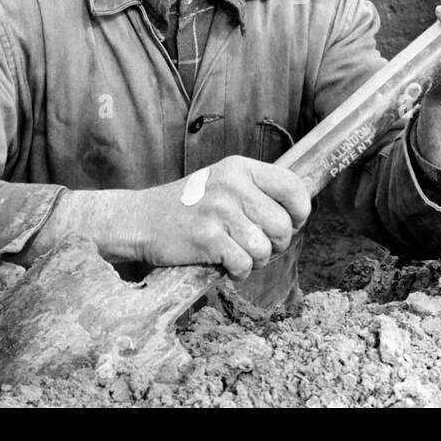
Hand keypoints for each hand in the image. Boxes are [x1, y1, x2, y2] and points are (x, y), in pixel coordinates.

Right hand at [130, 156, 310, 280]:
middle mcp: (232, 185)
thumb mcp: (222, 183)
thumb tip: (299, 212)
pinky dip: (238, 272)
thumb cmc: (188, 207)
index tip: (290, 224)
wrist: (141, 220)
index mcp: (240, 168)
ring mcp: (218, 211)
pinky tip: (224, 263)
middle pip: (283, 225)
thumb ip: (256, 191)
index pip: (293, 187)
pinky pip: (244, 264)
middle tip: (256, 246)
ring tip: (237, 253)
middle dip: (275, 245)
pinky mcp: (206, 237)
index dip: (299, 212)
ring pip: (264, 249)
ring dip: (256, 260)